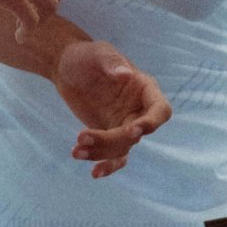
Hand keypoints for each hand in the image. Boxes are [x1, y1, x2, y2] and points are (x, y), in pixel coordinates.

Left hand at [53, 39, 170, 178]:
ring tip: (76, 151)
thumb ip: (111, 61)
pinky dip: (106, 165)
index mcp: (145, 89)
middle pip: (136, 134)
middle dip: (112, 140)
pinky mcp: (109, 136)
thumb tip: (125, 74)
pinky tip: (94, 172)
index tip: (131, 131)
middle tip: (82, 137)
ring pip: (123, 148)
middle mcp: (140, 110)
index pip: (160, 110)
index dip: (151, 123)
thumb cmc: (87, 56)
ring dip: (102, 153)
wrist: (66, 68)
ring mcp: (125, 125)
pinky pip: (114, 156)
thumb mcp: (97, 53)